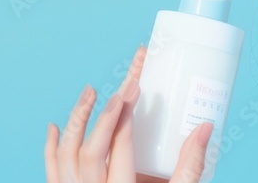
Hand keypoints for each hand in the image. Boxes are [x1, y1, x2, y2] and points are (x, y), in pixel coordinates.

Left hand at [45, 44, 214, 182]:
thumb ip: (191, 167)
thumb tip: (205, 127)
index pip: (120, 145)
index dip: (126, 113)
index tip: (135, 84)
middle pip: (92, 147)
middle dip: (104, 113)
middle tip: (122, 87)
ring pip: (66, 156)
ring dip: (76, 121)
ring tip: (89, 93)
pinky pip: (52, 173)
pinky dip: (52, 148)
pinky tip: (55, 127)